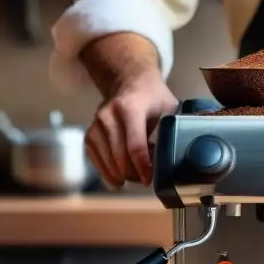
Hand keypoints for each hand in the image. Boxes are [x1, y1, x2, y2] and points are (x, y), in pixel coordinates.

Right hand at [86, 70, 177, 187]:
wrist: (130, 82)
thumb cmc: (154, 98)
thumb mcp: (169, 109)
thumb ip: (170, 131)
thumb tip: (173, 160)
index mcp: (131, 108)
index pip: (135, 145)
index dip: (142, 167)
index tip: (149, 180)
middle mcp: (109, 115)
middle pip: (119, 156)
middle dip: (133, 173)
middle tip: (145, 180)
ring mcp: (96, 124)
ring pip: (107, 160)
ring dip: (121, 174)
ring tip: (135, 176)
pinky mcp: (90, 132)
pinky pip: (96, 158)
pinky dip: (107, 171)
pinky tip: (119, 176)